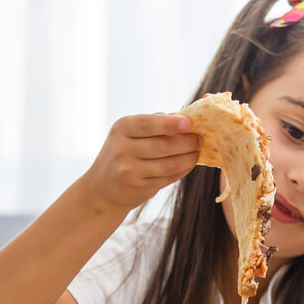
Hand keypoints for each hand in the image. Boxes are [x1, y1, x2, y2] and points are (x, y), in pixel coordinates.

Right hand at [80, 113, 199, 210]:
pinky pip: (169, 177)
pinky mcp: (140, 187)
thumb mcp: (129, 133)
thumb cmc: (123, 152)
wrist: (103, 188)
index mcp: (121, 129)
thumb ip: (154, 123)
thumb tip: (184, 115)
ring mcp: (130, 171)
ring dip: (190, 157)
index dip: (171, 124)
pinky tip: (189, 163)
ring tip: (198, 150)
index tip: (189, 123)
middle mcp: (122, 149)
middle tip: (200, 138)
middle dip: (188, 142)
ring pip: (170, 164)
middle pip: (164, 145)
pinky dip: (184, 169)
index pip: (148, 124)